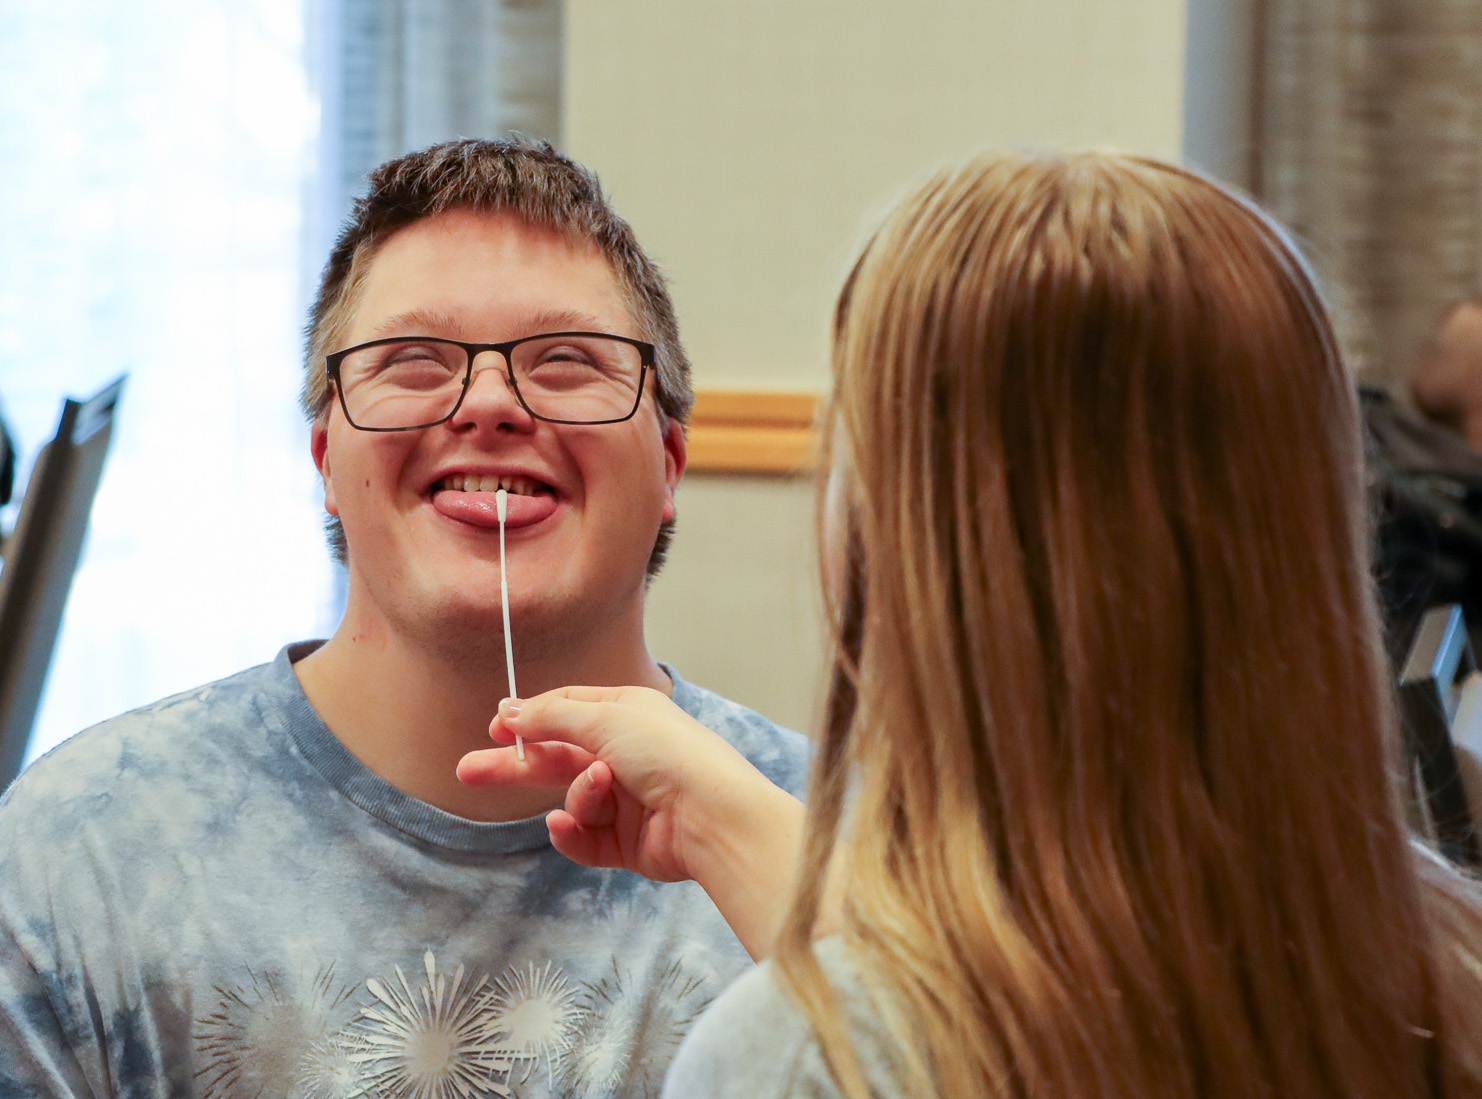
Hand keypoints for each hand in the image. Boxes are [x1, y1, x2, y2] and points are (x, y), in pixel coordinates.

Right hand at [457, 685, 803, 958]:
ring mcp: (626, 801)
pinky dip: (573, 832)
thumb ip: (551, 716)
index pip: (567, 710)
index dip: (530, 718)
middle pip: (556, 758)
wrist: (712, 817)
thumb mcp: (605, 718)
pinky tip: (569, 825)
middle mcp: (626, 754)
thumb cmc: (669, 754)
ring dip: (576, 795)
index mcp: (627, 714)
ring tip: (599, 790)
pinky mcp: (625, 843)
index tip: (494, 728)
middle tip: (467, 772)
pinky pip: (582, 837)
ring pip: (571, 799)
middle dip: (514, 765)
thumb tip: (509, 709)